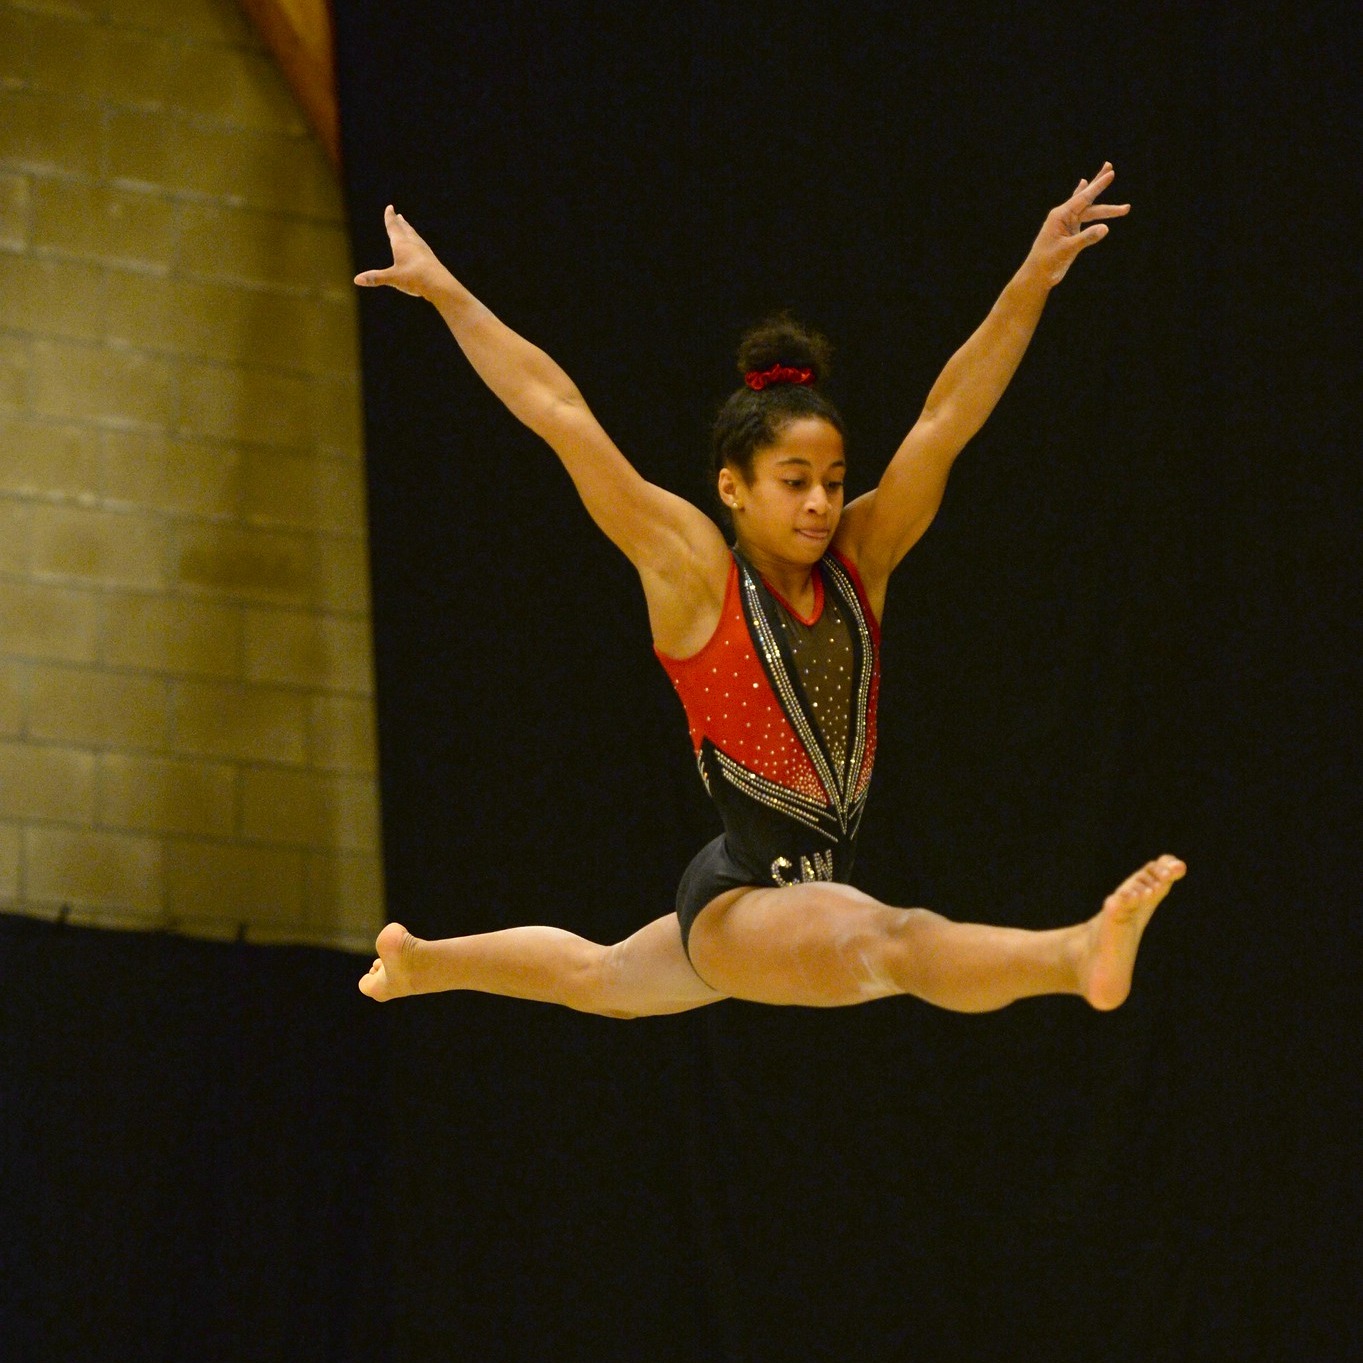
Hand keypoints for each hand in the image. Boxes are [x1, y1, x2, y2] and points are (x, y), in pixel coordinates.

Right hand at [353, 205, 449, 297]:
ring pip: (415, 237)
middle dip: (400, 222)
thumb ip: (375, 278)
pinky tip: (420, 248)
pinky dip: (418, 243)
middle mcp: (413, 244)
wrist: (439, 284)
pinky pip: (423, 248)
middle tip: (398, 215)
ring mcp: (424, 251)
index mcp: (401, 244)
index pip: (394, 227)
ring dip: (410, 231)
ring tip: (408, 228)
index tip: (390, 207)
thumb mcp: (393, 278)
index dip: (390, 217)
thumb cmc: (414, 279)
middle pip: (405, 229)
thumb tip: (356, 280)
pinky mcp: (431, 259)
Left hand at [1025, 163, 1129, 287]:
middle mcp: (1063, 216)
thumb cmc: (1047, 262)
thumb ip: (1086, 238)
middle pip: (1087, 199)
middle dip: (1100, 186)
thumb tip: (1105, 228)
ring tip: (1121, 199)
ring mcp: (1067, 223)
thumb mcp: (1067, 250)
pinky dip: (1087, 205)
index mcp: (1060, 216)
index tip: (1111, 174)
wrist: (1037, 276)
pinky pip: (1083, 215)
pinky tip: (1083, 187)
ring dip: (1105, 208)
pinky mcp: (1070, 231)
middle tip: (1111, 169)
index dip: (1098, 186)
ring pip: (1089, 210)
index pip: (1083, 198)